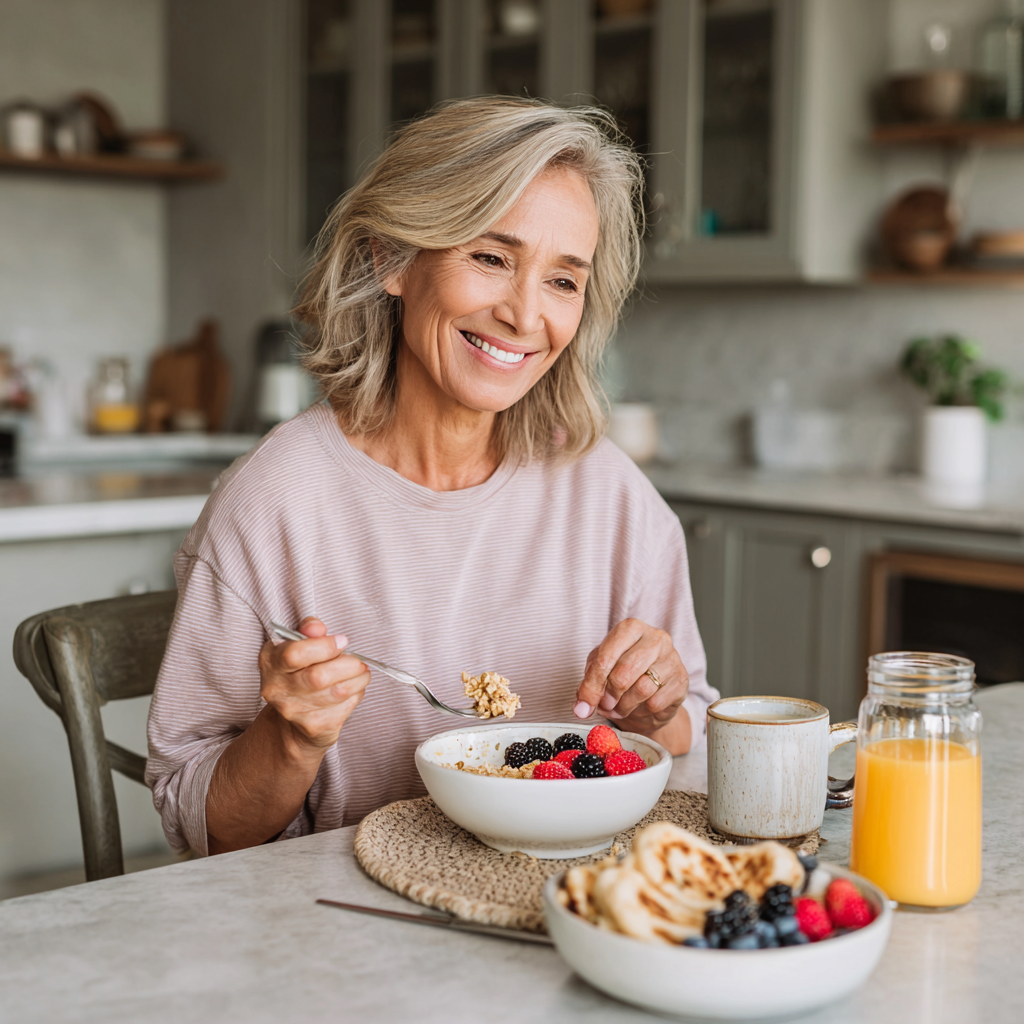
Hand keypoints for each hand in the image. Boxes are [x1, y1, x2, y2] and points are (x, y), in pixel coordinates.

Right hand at [259, 616, 369, 754]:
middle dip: (348, 665)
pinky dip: (357, 694)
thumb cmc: (301, 672)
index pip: (295, 654)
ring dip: (358, 679)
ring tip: (362, 672)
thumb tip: (316, 627)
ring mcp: (293, 711)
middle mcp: (276, 689)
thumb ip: (308, 631)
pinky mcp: (313, 727)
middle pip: (318, 677)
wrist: (292, 720)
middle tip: (358, 661)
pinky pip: (345, 707)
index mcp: (270, 662)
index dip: (325, 646)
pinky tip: (355, 688)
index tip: (342, 642)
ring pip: (337, 693)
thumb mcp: (299, 645)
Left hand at [573, 618, 688, 736]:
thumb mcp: (601, 669)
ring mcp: (672, 658)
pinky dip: (642, 711)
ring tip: (619, 708)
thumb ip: (590, 684)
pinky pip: (656, 703)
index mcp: (631, 628)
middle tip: (604, 705)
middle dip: (609, 695)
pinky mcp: (682, 680)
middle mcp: (655, 638)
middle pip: (625, 672)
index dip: (592, 684)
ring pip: (642, 689)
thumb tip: (582, 708)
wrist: (653, 689)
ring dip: (624, 706)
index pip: (606, 656)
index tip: (583, 704)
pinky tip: (639, 707)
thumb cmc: (624, 672)